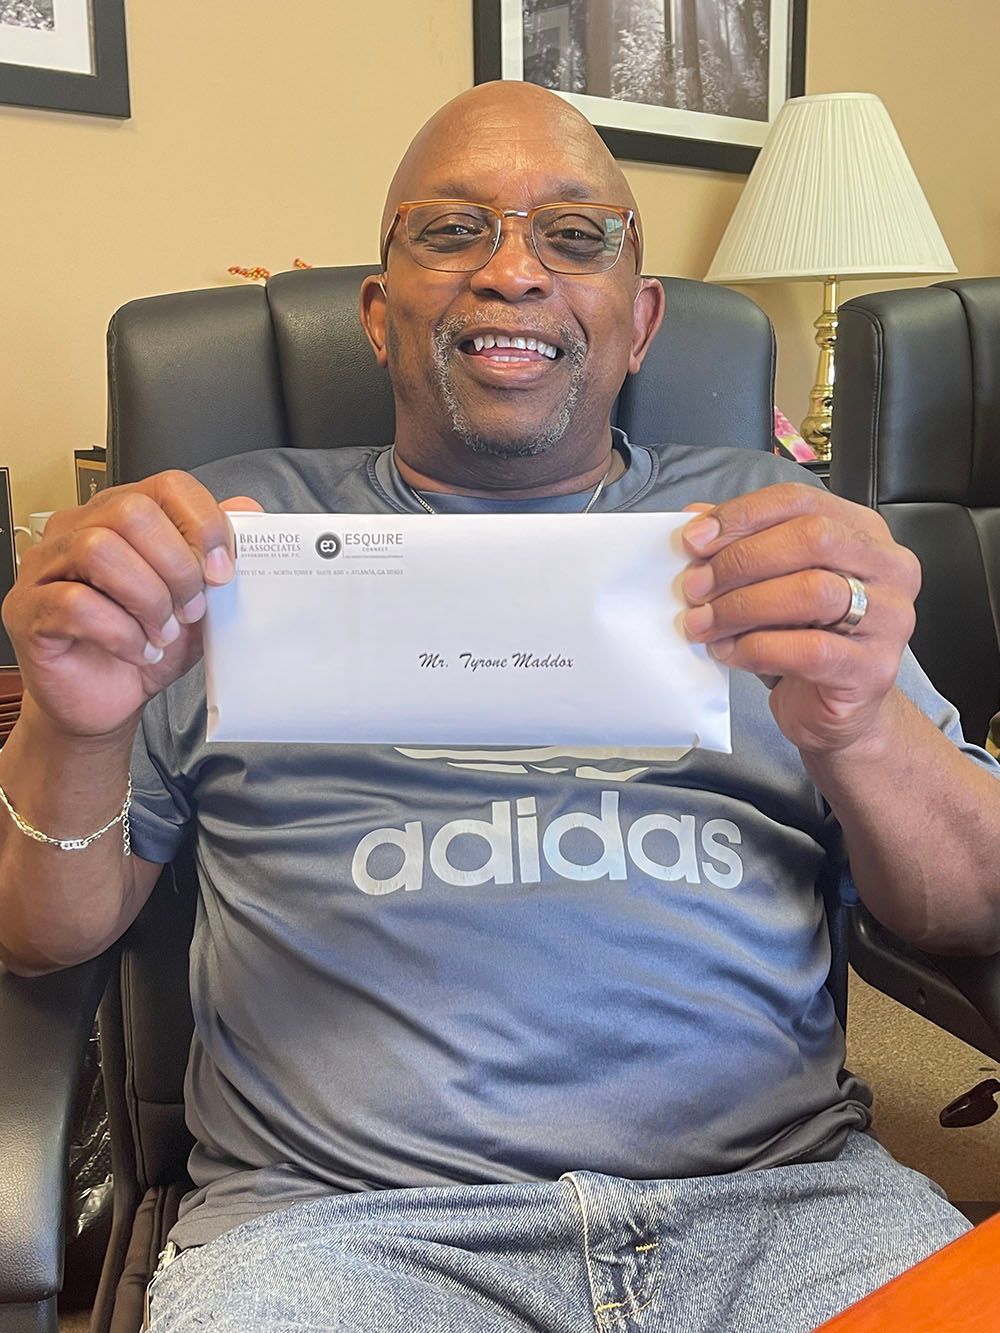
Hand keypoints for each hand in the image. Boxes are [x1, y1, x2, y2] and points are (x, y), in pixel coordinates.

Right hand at [2, 472, 261, 739]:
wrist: (106, 701)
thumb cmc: (145, 646)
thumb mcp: (196, 602)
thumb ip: (216, 557)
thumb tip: (247, 510)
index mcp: (121, 516)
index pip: (167, 486)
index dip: (203, 524)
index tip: (222, 571)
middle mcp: (79, 530)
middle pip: (131, 512)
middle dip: (177, 566)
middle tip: (190, 609)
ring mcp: (46, 567)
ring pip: (99, 550)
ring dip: (148, 598)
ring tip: (162, 632)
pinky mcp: (29, 610)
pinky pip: (75, 604)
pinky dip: (122, 633)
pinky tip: (139, 650)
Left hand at [680, 483, 920, 753]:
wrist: (835, 711)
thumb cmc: (803, 639)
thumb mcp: (772, 584)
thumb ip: (742, 545)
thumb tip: (695, 518)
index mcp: (863, 531)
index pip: (800, 500)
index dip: (742, 515)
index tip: (694, 539)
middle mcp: (888, 567)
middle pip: (811, 538)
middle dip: (740, 560)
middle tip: (695, 587)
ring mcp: (890, 618)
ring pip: (811, 592)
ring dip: (742, 606)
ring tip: (703, 623)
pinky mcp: (874, 668)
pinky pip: (810, 650)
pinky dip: (758, 648)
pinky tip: (729, 652)